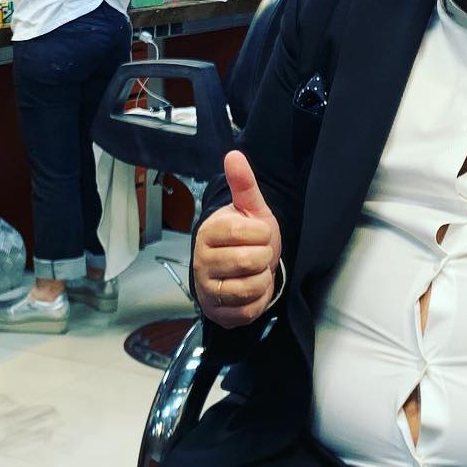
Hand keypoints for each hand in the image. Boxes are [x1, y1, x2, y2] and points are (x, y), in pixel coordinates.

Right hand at [193, 150, 282, 330]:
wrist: (242, 270)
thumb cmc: (247, 237)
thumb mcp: (251, 209)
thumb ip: (244, 184)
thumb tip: (234, 155)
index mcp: (209, 232)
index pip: (242, 232)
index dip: (261, 234)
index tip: (258, 234)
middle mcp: (201, 261)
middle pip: (248, 260)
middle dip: (264, 257)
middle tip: (258, 254)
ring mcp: (207, 288)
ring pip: (250, 287)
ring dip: (262, 280)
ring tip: (254, 271)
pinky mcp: (218, 312)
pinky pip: (248, 309)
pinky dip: (259, 300)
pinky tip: (252, 289)